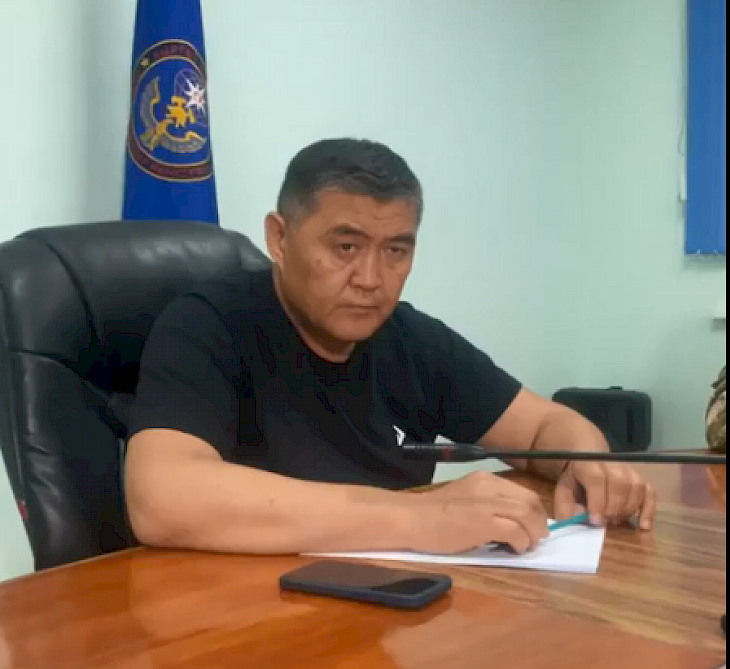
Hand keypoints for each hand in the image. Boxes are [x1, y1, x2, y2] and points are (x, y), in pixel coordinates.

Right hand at [406, 472, 549, 554]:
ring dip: (532, 534)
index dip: (535, 511)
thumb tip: (513, 522)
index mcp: (485, 479)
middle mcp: (489, 486)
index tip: (533, 527)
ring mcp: (486, 503)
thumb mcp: (465, 498)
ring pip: (527, 515)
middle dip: (539, 523)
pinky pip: (515, 531)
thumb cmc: (433, 514)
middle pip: (530, 501)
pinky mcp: (483, 521)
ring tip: (525, 546)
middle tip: (535, 539)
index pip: (523, 492)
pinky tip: (513, 550)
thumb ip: (488, 504)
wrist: (411, 519)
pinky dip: (520, 542)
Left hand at [554, 462, 657, 529]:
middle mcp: (612, 465)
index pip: (597, 479)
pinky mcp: (642, 480)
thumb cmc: (576, 478)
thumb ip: (564, 505)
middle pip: (619, 484)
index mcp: (589, 464)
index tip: (595, 520)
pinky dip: (649, 511)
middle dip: (613, 508)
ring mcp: (630, 472)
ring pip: (636, 489)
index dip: (597, 501)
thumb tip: (572, 521)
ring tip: (616, 521)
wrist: (590, 459)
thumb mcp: (564, 488)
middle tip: (605, 522)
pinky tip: (643, 526)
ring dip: (628, 510)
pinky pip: (650, 494)